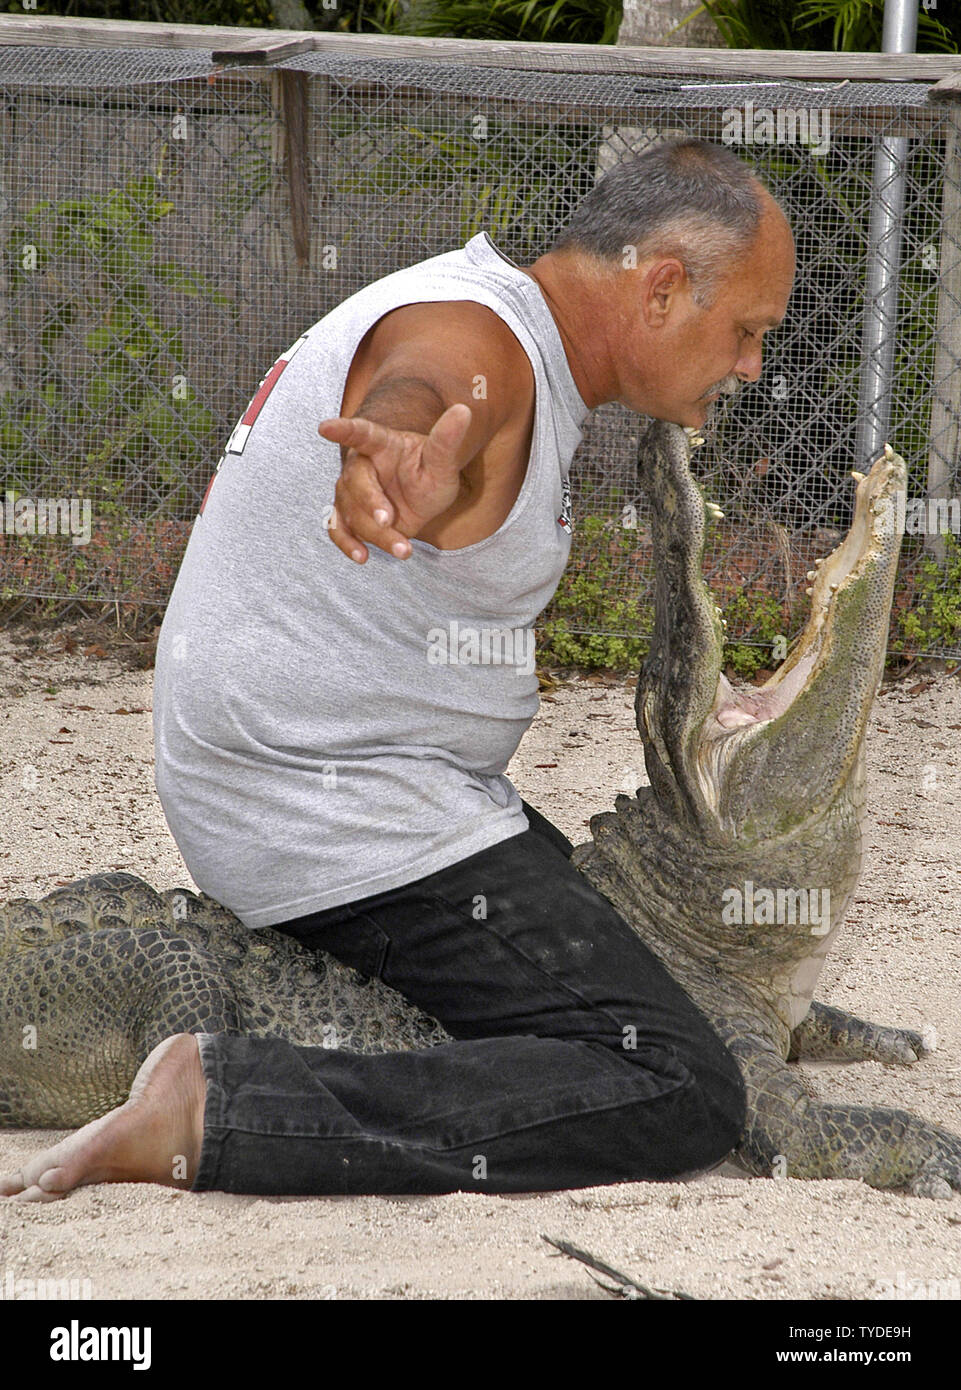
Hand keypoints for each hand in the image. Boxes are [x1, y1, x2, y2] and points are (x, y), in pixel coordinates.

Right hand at [318, 403, 472, 562]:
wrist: (423, 498)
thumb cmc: (429, 473)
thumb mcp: (443, 461)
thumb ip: (447, 439)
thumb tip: (463, 409)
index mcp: (380, 444)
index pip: (360, 434)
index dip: (343, 430)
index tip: (324, 427)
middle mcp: (361, 466)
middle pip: (355, 483)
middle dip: (370, 503)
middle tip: (388, 520)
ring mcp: (352, 493)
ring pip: (351, 512)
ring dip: (375, 534)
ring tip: (404, 549)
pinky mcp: (349, 516)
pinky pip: (338, 529)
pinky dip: (347, 544)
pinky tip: (362, 556)